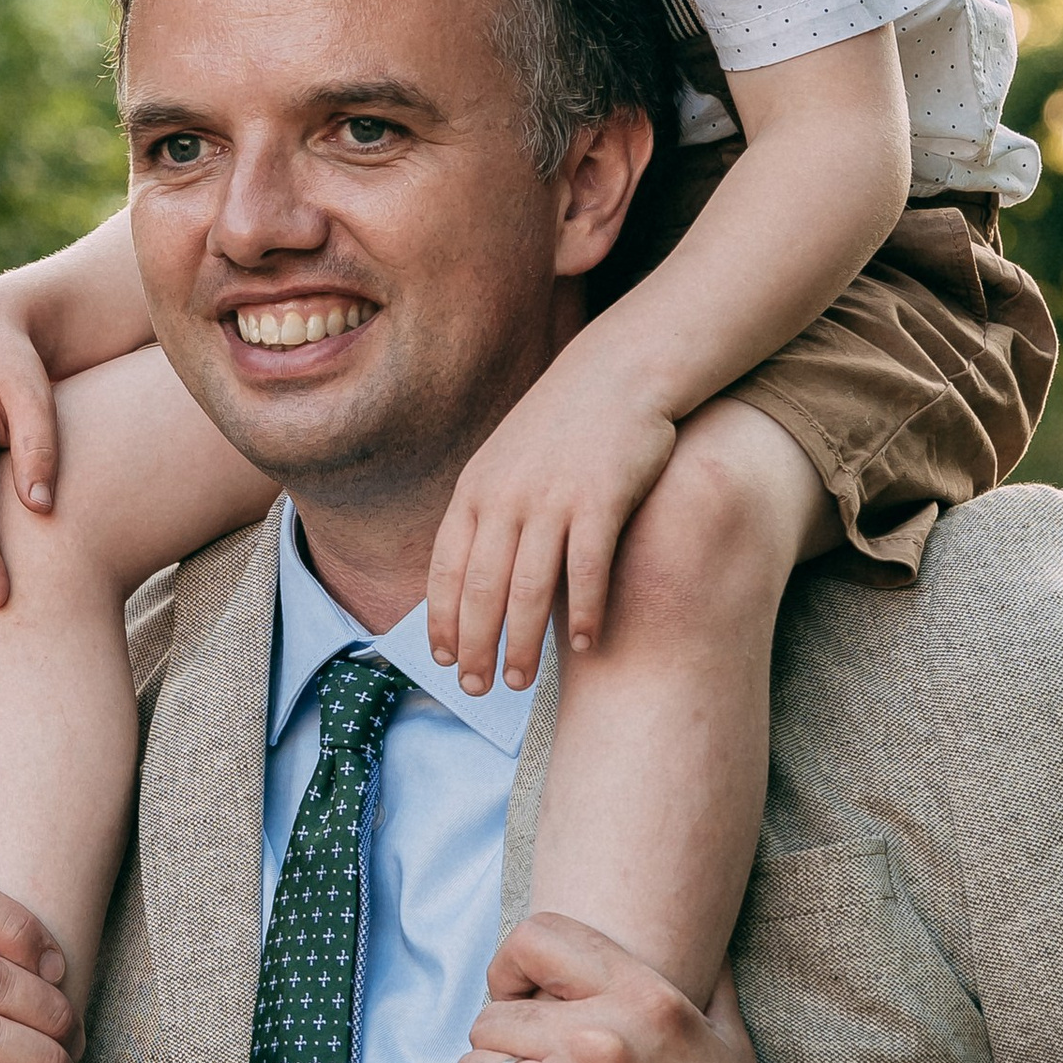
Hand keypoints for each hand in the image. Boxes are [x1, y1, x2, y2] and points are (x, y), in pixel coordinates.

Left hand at [426, 352, 677, 694]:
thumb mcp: (506, 463)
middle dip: (474, 644)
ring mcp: (552, 498)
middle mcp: (506, 498)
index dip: (443, 618)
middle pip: (481, 587)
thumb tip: (472, 571)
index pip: (447, 568)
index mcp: (475, 491)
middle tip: (476, 690)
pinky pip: (587, 567)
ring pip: (528, 586)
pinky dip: (582, 609)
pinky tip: (581, 643)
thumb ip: (488, 513)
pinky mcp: (601, 497)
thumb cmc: (562, 426)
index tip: (444, 660)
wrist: (619, 372)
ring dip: (521, 641)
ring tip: (518, 681)